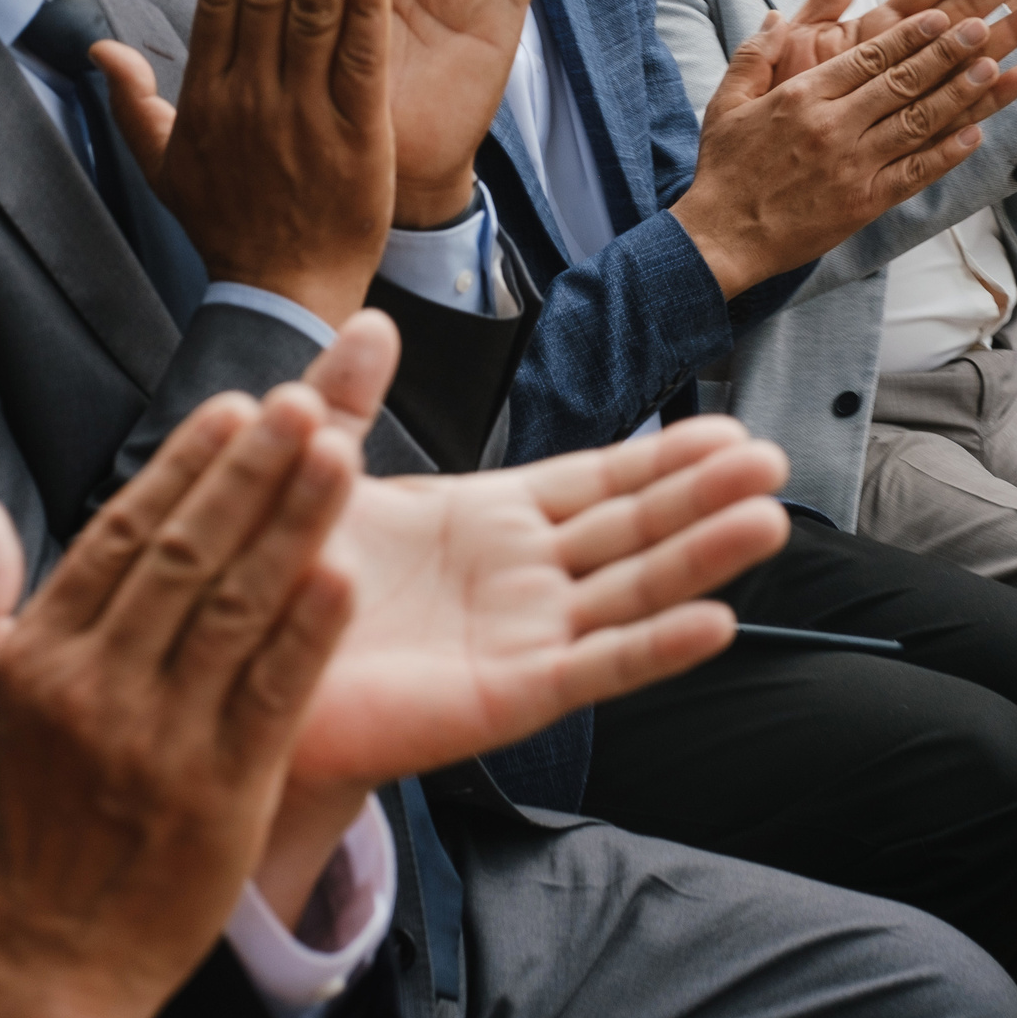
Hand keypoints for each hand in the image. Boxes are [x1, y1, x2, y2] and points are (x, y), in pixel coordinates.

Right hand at [0, 383, 360, 1017]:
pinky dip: (308, 634)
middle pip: (186, 555)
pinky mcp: (223, 792)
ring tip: (340, 455)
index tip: (234, 409)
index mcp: (41, 657)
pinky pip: (274, 695)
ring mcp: (162, 740)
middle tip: (300, 404)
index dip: (182, 467)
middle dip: (249, 472)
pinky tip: (344, 576)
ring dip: (294, 526)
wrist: (54, 958)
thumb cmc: (15, 828)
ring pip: (239, 610)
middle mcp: (98, 687)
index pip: (121, 535)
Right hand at [100, 0, 393, 323]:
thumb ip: (133, 102)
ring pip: (311, 14)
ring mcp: (303, 114)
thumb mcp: (162, 168)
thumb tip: (98, 49)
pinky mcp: (354, 135)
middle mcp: (252, 96)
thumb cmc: (226, 231)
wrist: (283, 295)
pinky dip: (364, 12)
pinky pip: (359, 61)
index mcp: (208, 96)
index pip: (221, 0)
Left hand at [252, 311, 788, 920]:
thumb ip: (346, 399)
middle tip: (774, 461)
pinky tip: (714, 623)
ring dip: (701, 559)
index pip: (597, 481)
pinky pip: (592, 667)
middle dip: (703, 496)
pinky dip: (653, 648)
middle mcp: (522, 579)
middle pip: (633, 529)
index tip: (727, 431)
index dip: (662, 458)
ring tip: (770, 522)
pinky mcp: (509, 695)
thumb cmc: (280, 587)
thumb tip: (375, 322)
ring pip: (631, 591)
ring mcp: (523, 637)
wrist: (241, 685)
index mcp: (490, 521)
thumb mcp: (315, 476)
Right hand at [672, 6, 1016, 296]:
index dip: (910, 34)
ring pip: (917, 122)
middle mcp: (834, 127)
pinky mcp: (864, 204)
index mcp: (803, 97)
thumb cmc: (724, 168)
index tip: (942, 13)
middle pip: (902, 81)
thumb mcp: (726, 102)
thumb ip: (755, 55)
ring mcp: (853, 167)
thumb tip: (774, 15)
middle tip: (984, 24)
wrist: (722, 238)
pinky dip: (948, 154)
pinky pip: (915, 173)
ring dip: (960, 94)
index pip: (868, 56)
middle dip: (947, 51)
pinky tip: (977, 134)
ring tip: (994, 67)